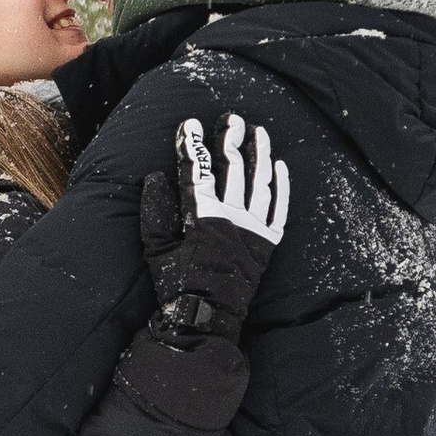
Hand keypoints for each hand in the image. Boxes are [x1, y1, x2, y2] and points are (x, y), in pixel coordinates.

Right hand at [139, 114, 292, 340]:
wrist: (208, 316)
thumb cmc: (177, 285)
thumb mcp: (155, 249)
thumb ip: (154, 212)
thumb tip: (155, 177)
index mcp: (200, 217)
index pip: (196, 171)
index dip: (192, 146)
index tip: (190, 124)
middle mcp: (230, 218)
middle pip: (233, 169)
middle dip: (230, 140)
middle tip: (231, 119)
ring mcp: (252, 229)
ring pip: (260, 182)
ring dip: (260, 153)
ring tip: (259, 131)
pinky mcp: (267, 242)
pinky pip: (279, 208)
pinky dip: (281, 186)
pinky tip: (280, 166)